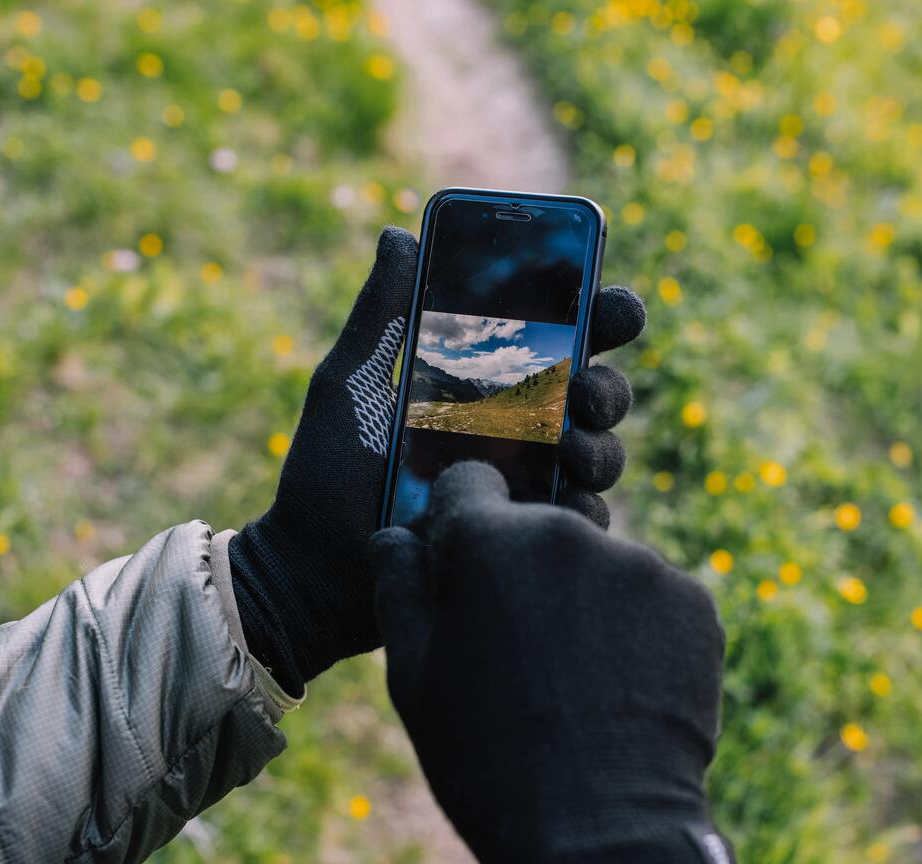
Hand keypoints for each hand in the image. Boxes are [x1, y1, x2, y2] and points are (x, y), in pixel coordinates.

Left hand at [228, 228, 645, 694]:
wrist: (311, 572)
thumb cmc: (325, 475)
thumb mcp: (349, 385)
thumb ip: (378, 316)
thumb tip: (400, 234)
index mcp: (485, 386)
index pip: (560, 338)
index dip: (599, 313)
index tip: (611, 300)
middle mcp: (518, 433)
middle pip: (597, 396)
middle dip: (609, 386)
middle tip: (584, 388)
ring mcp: (526, 489)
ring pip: (601, 457)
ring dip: (602, 446)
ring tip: (570, 447)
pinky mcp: (523, 541)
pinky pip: (577, 524)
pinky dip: (581, 512)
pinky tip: (561, 504)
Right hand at [369, 462, 742, 863]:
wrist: (598, 833)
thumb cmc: (486, 757)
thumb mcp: (413, 674)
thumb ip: (399, 584)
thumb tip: (398, 534)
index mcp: (489, 540)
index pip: (469, 482)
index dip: (460, 522)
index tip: (465, 566)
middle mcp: (569, 533)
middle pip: (535, 525)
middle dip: (520, 565)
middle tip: (518, 644)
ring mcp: (640, 565)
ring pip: (595, 561)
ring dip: (580, 596)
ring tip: (574, 675)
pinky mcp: (693, 601)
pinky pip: (648, 593)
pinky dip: (634, 624)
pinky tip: (619, 683)